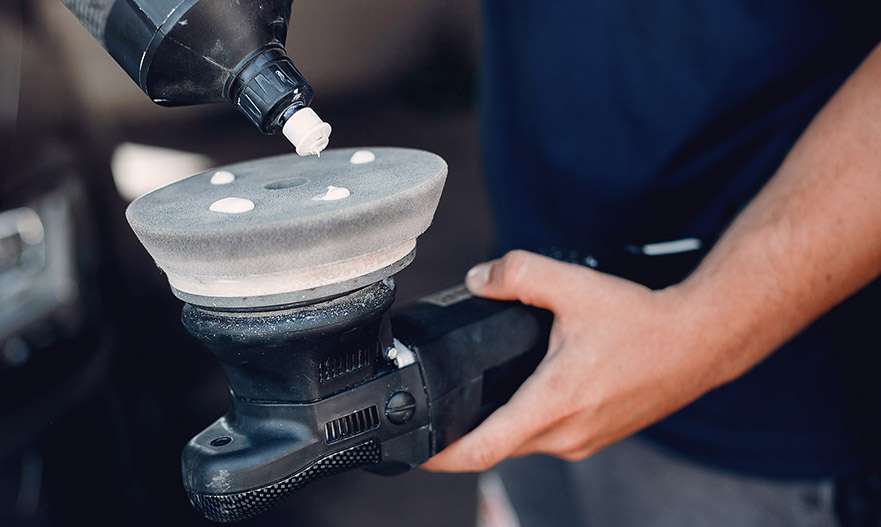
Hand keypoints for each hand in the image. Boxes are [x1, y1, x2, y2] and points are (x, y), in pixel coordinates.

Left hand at [422, 250, 730, 471]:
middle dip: (463, 435)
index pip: (483, 448)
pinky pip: (547, 439)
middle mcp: (566, 435)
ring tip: (479, 396)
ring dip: (498, 427)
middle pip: (496, 447)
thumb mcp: (573, 286)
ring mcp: (583, 442)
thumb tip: (477, 279)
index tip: (414, 450)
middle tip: (438, 410)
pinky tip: (525, 394)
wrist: (699, 342)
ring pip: (523, 444)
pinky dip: (526, 423)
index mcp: (554, 403)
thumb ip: (517, 274)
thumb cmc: (642, 322)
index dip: (441, 454)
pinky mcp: (597, 438)